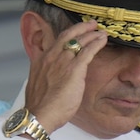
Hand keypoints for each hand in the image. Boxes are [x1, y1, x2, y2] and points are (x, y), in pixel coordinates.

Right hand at [22, 18, 108, 133]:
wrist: (40, 114)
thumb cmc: (39, 105)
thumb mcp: (37, 83)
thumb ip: (44, 75)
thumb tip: (49, 77)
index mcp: (42, 60)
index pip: (56, 41)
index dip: (68, 35)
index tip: (75, 33)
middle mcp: (51, 56)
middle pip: (68, 35)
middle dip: (81, 27)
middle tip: (91, 24)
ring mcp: (63, 61)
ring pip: (80, 41)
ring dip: (92, 34)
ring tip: (101, 31)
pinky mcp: (74, 69)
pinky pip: (88, 50)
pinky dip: (97, 43)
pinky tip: (103, 40)